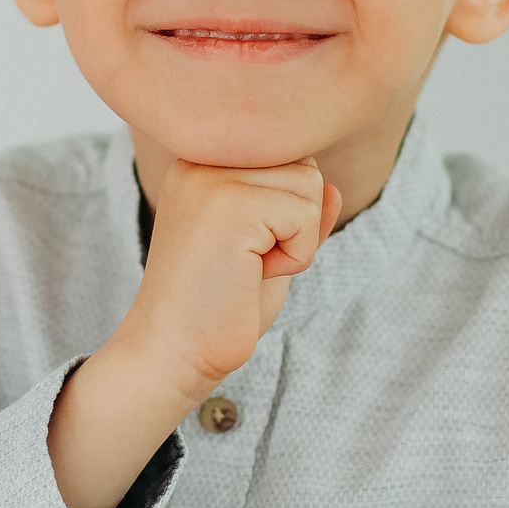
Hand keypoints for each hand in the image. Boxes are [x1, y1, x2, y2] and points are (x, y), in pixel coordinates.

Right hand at [46, 159, 339, 507]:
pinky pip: (304, 215)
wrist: (173, 352)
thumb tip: (335, 190)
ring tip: (248, 267)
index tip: (245, 250)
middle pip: (303, 165)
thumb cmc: (218, 307)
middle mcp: (202, 158)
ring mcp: (212, 177)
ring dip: (297, 240)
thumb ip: (296, 215)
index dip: (289, 213)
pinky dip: (296, 256)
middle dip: (296, 223)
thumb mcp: (267, 251)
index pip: (287, 155)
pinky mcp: (229, 204)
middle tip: (248, 262)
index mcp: (203, 160)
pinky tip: (254, 274)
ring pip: (309, 185)